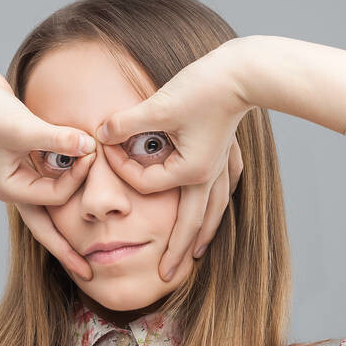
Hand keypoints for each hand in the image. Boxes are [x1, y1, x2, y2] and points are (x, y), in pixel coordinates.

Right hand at [0, 62, 97, 280]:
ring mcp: (21, 176)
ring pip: (52, 204)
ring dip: (70, 212)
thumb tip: (89, 147)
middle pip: (46, 228)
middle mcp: (17, 187)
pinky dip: (67, 179)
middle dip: (67, 250)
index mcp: (12, 188)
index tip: (91, 150)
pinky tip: (81, 183)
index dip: (78, 176)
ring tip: (90, 240)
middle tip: (88, 271)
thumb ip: (58, 139)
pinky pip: (52, 179)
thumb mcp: (22, 126)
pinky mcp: (27, 160)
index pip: (56, 195)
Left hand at [93, 40, 251, 280]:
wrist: (245, 70)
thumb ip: (126, 123)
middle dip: (178, 251)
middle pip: (191, 223)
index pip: (147, 184)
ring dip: (203, 232)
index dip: (122, 168)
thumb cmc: (204, 87)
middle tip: (166, 276)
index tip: (106, 145)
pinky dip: (220, 197)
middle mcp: (208, 174)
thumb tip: (100, 132)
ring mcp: (222, 164)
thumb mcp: (158, 105)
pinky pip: (225, 182)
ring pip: (213, 208)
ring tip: (197, 254)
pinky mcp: (228, 150)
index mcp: (191, 171)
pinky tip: (218, 204)